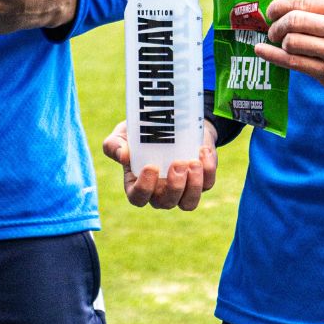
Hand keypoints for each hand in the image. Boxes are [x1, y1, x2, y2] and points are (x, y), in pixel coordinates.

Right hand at [102, 119, 217, 210]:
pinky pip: (207, 184)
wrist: (171, 120)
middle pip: (166, 202)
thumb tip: (123, 155)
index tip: (151, 167)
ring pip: (189, 202)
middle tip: (178, 163)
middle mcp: (160, 192)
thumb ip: (114, 145)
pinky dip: (208, 170)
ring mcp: (182, 189)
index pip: (138, 198)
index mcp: (138, 184)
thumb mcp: (123, 135)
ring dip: (194, 185)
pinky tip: (202, 151)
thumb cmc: (141, 132)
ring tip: (193, 163)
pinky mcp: (201, 180)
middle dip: (174, 186)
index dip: (145, 188)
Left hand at [258, 0, 323, 100]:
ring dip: (279, 42)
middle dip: (276, 25)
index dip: (279, 6)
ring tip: (281, 42)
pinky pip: (293, 63)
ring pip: (292, 43)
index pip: (301, 2)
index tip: (271, 11)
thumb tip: (280, 6)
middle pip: (294, 21)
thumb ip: (319, 7)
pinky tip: (262, 51)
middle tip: (273, 29)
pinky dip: (273, 56)